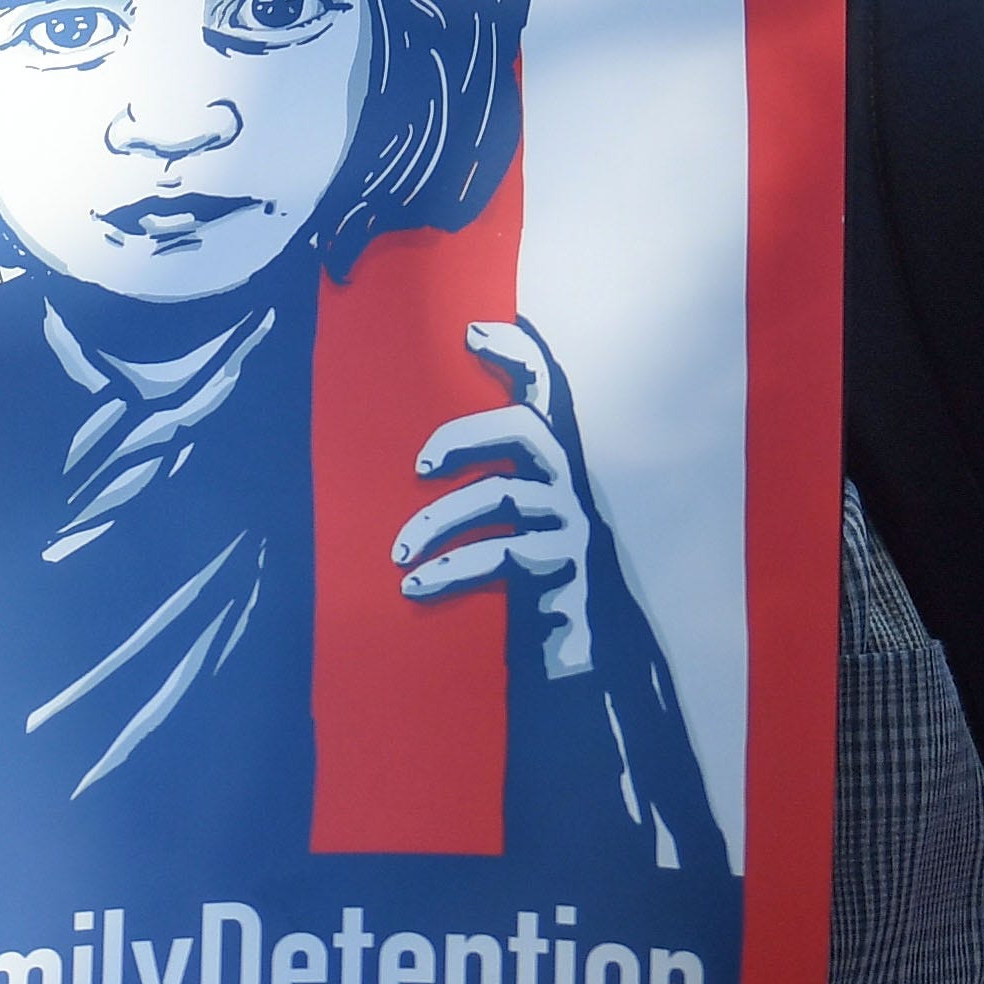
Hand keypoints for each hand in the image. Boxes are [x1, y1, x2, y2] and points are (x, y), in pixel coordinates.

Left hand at [401, 319, 608, 679]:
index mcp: (556, 464)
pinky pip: (502, 553)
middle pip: (524, 429)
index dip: (519, 355)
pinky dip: (451, 568)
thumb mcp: (517, 523)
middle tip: (418, 469)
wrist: (585, 652)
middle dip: (464, 435)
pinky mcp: (566, 565)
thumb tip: (420, 462)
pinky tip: (416, 586)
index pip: (549, 391)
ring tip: (398, 556)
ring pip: (500, 495)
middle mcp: (571, 483)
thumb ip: (494, 482)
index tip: (472, 332)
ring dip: (437, 523)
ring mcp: (572, 523)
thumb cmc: (535, 578)